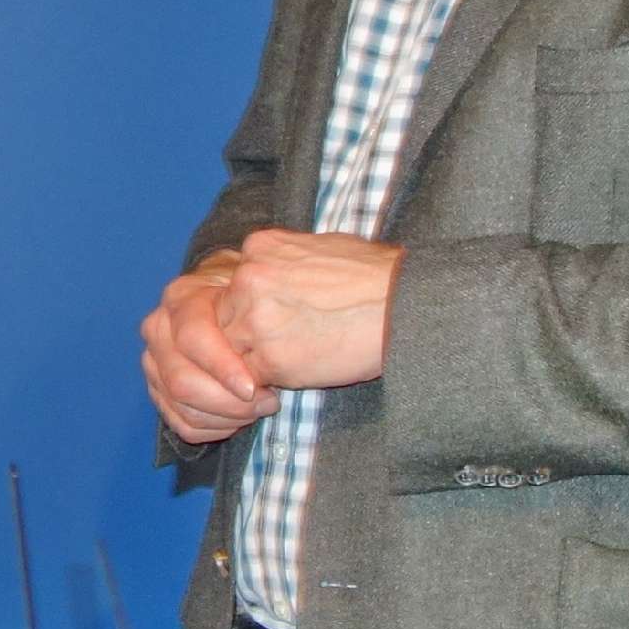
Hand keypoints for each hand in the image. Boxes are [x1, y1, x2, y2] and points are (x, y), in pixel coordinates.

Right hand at [141, 248, 272, 445]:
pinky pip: (182, 424)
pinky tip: (238, 420)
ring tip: (259, 409)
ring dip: (226, 417)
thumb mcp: (255, 296)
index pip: (193, 338)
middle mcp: (158, 330)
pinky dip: (214, 429)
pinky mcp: (158, 391)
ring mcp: (154, 363)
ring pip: (181, 406)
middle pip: (181, 380)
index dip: (222, 367)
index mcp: (180, 300)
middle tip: (267, 402)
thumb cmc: (252, 302)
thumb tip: (261, 359)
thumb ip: (254, 318)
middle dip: (228, 401)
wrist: (235, 306)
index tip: (252, 387)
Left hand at [216, 228, 403, 390]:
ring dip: (256, 361)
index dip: (250, 308)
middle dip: (248, 336)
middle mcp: (248, 280)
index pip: (234, 286)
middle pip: (226, 318)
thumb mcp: (321, 247)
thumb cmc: (375, 276)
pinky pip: (253, 379)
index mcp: (259, 248)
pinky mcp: (271, 360)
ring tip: (295, 358)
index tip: (275, 319)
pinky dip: (270, 382)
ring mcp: (256, 321)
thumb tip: (274, 276)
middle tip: (284, 344)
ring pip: (233, 351)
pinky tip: (300, 372)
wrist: (402, 306)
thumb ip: (284, 262)